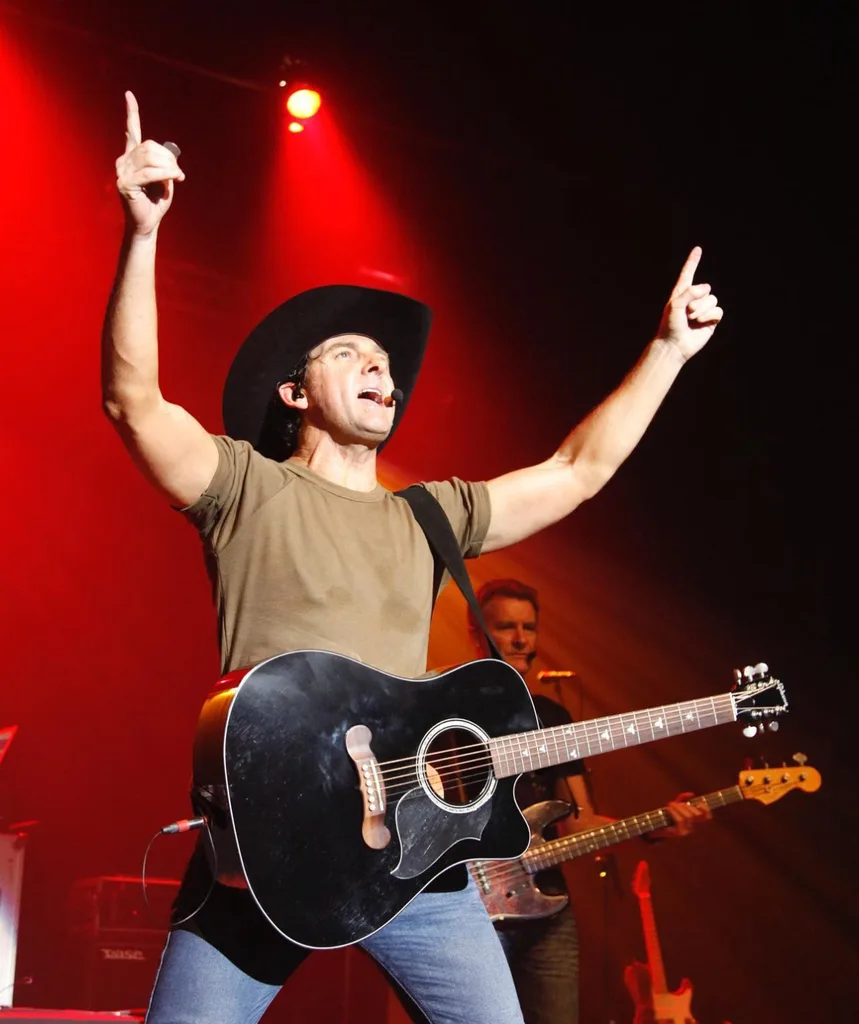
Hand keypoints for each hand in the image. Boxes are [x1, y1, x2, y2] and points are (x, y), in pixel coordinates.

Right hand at [115, 91, 184, 236]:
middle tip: (178, 172)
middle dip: (168, 157)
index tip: (129, 94)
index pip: (131, 131)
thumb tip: (170, 159)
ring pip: (149, 157)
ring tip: (177, 177)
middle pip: (149, 146)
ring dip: (168, 166)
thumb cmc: (156, 203)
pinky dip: (164, 174)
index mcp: (132, 156)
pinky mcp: (125, 183)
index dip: (131, 113)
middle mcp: (124, 160)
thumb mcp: (165, 179)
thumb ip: (165, 164)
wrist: (147, 224)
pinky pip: (148, 173)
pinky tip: (175, 178)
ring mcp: (122, 171)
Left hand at [654, 791, 712, 838]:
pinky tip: (669, 808)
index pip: (707, 817)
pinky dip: (674, 812)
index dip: (706, 809)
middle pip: (696, 815)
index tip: (699, 803)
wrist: (655, 827)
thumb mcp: (675, 806)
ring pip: (688, 817)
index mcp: (693, 821)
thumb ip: (683, 799)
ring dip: (679, 808)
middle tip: (678, 803)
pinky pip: (680, 820)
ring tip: (671, 804)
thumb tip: (691, 794)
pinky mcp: (679, 833)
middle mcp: (692, 827)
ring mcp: (686, 831)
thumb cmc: (666, 815)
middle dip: (687, 806)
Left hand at [655, 246, 722, 360]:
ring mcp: (703, 309)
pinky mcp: (710, 320)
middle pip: (706, 289)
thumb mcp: (675, 304)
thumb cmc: (670, 325)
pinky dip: (709, 316)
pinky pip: (718, 311)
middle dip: (697, 301)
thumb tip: (706, 289)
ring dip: (702, 310)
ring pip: (713, 300)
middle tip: (686, 314)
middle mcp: (693, 299)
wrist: (674, 345)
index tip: (697, 249)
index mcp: (681, 293)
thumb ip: (690, 292)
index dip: (693, 261)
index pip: (688, 273)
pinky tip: (700, 324)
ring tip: (691, 320)